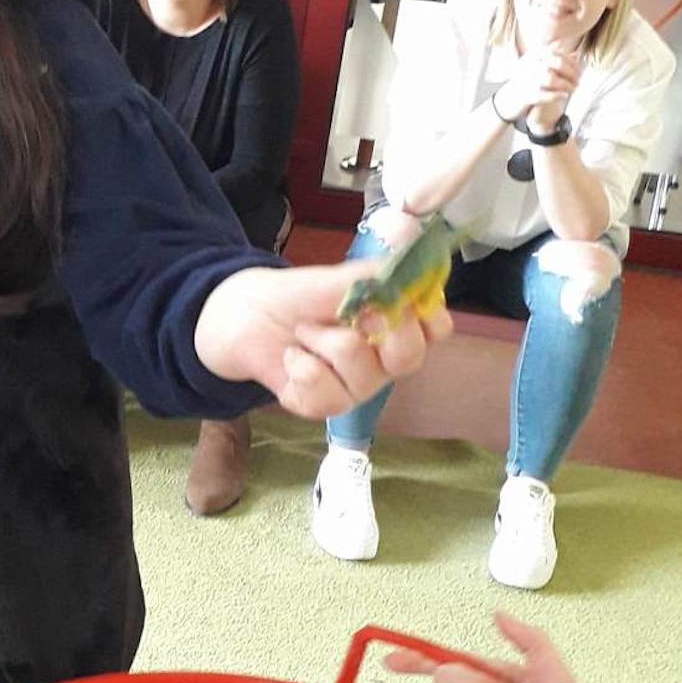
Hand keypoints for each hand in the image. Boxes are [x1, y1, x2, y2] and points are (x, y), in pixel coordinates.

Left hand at [195, 262, 452, 420]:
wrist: (245, 316)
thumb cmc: (299, 296)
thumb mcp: (338, 278)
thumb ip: (377, 278)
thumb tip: (413, 275)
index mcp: (396, 324)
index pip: (436, 329)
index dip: (426, 318)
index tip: (401, 302)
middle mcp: (384, 360)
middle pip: (409, 358)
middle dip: (371, 330)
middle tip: (345, 314)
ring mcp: (357, 387)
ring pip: (362, 372)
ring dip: (323, 341)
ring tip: (304, 332)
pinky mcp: (325, 407)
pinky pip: (327, 394)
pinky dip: (301, 367)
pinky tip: (291, 358)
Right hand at [494, 49, 578, 134]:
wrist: (507, 98)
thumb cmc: (525, 80)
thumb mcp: (536, 63)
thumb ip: (552, 56)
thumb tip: (570, 51)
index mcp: (533, 55)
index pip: (558, 54)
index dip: (571, 63)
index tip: (579, 71)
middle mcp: (528, 65)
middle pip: (557, 64)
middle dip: (571, 73)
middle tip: (578, 81)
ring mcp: (526, 80)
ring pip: (551, 79)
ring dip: (566, 85)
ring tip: (573, 89)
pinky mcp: (525, 95)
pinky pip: (544, 95)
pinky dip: (556, 95)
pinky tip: (564, 96)